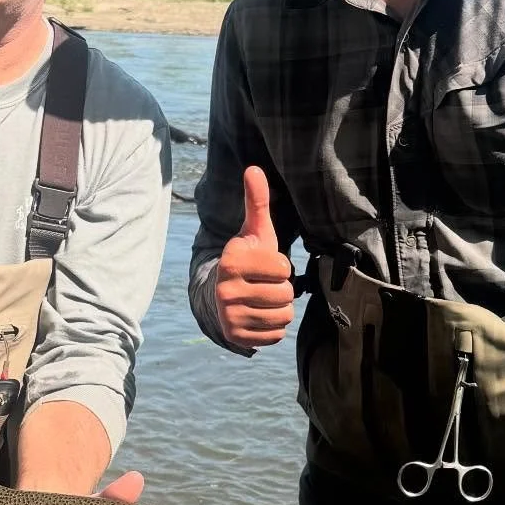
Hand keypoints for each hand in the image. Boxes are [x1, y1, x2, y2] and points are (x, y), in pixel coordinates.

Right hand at [216, 166, 293, 348]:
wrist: (220, 295)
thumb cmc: (247, 259)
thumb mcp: (254, 231)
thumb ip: (257, 201)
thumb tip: (254, 168)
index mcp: (232, 261)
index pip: (282, 267)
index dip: (280, 266)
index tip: (265, 265)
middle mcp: (226, 289)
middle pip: (285, 293)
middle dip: (282, 289)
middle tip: (265, 284)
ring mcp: (229, 315)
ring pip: (283, 315)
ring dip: (280, 308)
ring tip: (263, 299)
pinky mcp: (236, 337)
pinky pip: (276, 335)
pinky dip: (273, 327)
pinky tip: (260, 316)